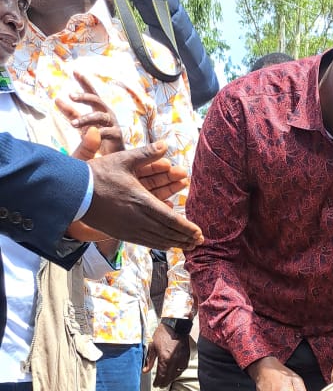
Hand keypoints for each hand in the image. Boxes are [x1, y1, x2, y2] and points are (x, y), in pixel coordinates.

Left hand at [56, 71, 124, 154]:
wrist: (113, 156)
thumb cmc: (98, 137)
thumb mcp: (82, 123)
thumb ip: (70, 112)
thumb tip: (56, 99)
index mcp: (98, 108)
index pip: (91, 92)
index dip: (84, 82)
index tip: (75, 71)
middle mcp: (107, 113)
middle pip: (96, 100)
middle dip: (84, 97)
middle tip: (71, 96)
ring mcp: (113, 123)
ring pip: (99, 116)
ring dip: (86, 118)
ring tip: (73, 124)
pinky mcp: (117, 136)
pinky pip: (107, 132)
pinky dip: (97, 133)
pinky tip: (86, 135)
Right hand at [74, 142, 202, 250]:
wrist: (74, 191)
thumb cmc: (99, 173)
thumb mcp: (123, 159)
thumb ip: (146, 154)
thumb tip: (165, 144)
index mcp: (142, 200)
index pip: (171, 218)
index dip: (187, 227)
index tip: (199, 232)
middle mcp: (138, 218)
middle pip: (168, 232)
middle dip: (186, 238)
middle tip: (199, 242)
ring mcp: (129, 228)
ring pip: (158, 240)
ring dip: (175, 244)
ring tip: (188, 246)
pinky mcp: (121, 233)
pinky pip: (145, 242)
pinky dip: (159, 245)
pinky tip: (167, 245)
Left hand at [144, 322, 189, 387]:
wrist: (176, 326)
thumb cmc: (163, 334)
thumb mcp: (152, 347)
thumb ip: (149, 360)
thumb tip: (145, 371)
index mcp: (165, 359)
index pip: (161, 375)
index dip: (158, 382)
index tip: (155, 385)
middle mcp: (174, 361)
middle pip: (169, 377)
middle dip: (164, 382)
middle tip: (160, 385)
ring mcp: (181, 360)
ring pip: (176, 374)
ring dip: (171, 379)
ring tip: (166, 381)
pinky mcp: (186, 357)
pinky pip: (182, 369)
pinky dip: (177, 373)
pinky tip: (174, 374)